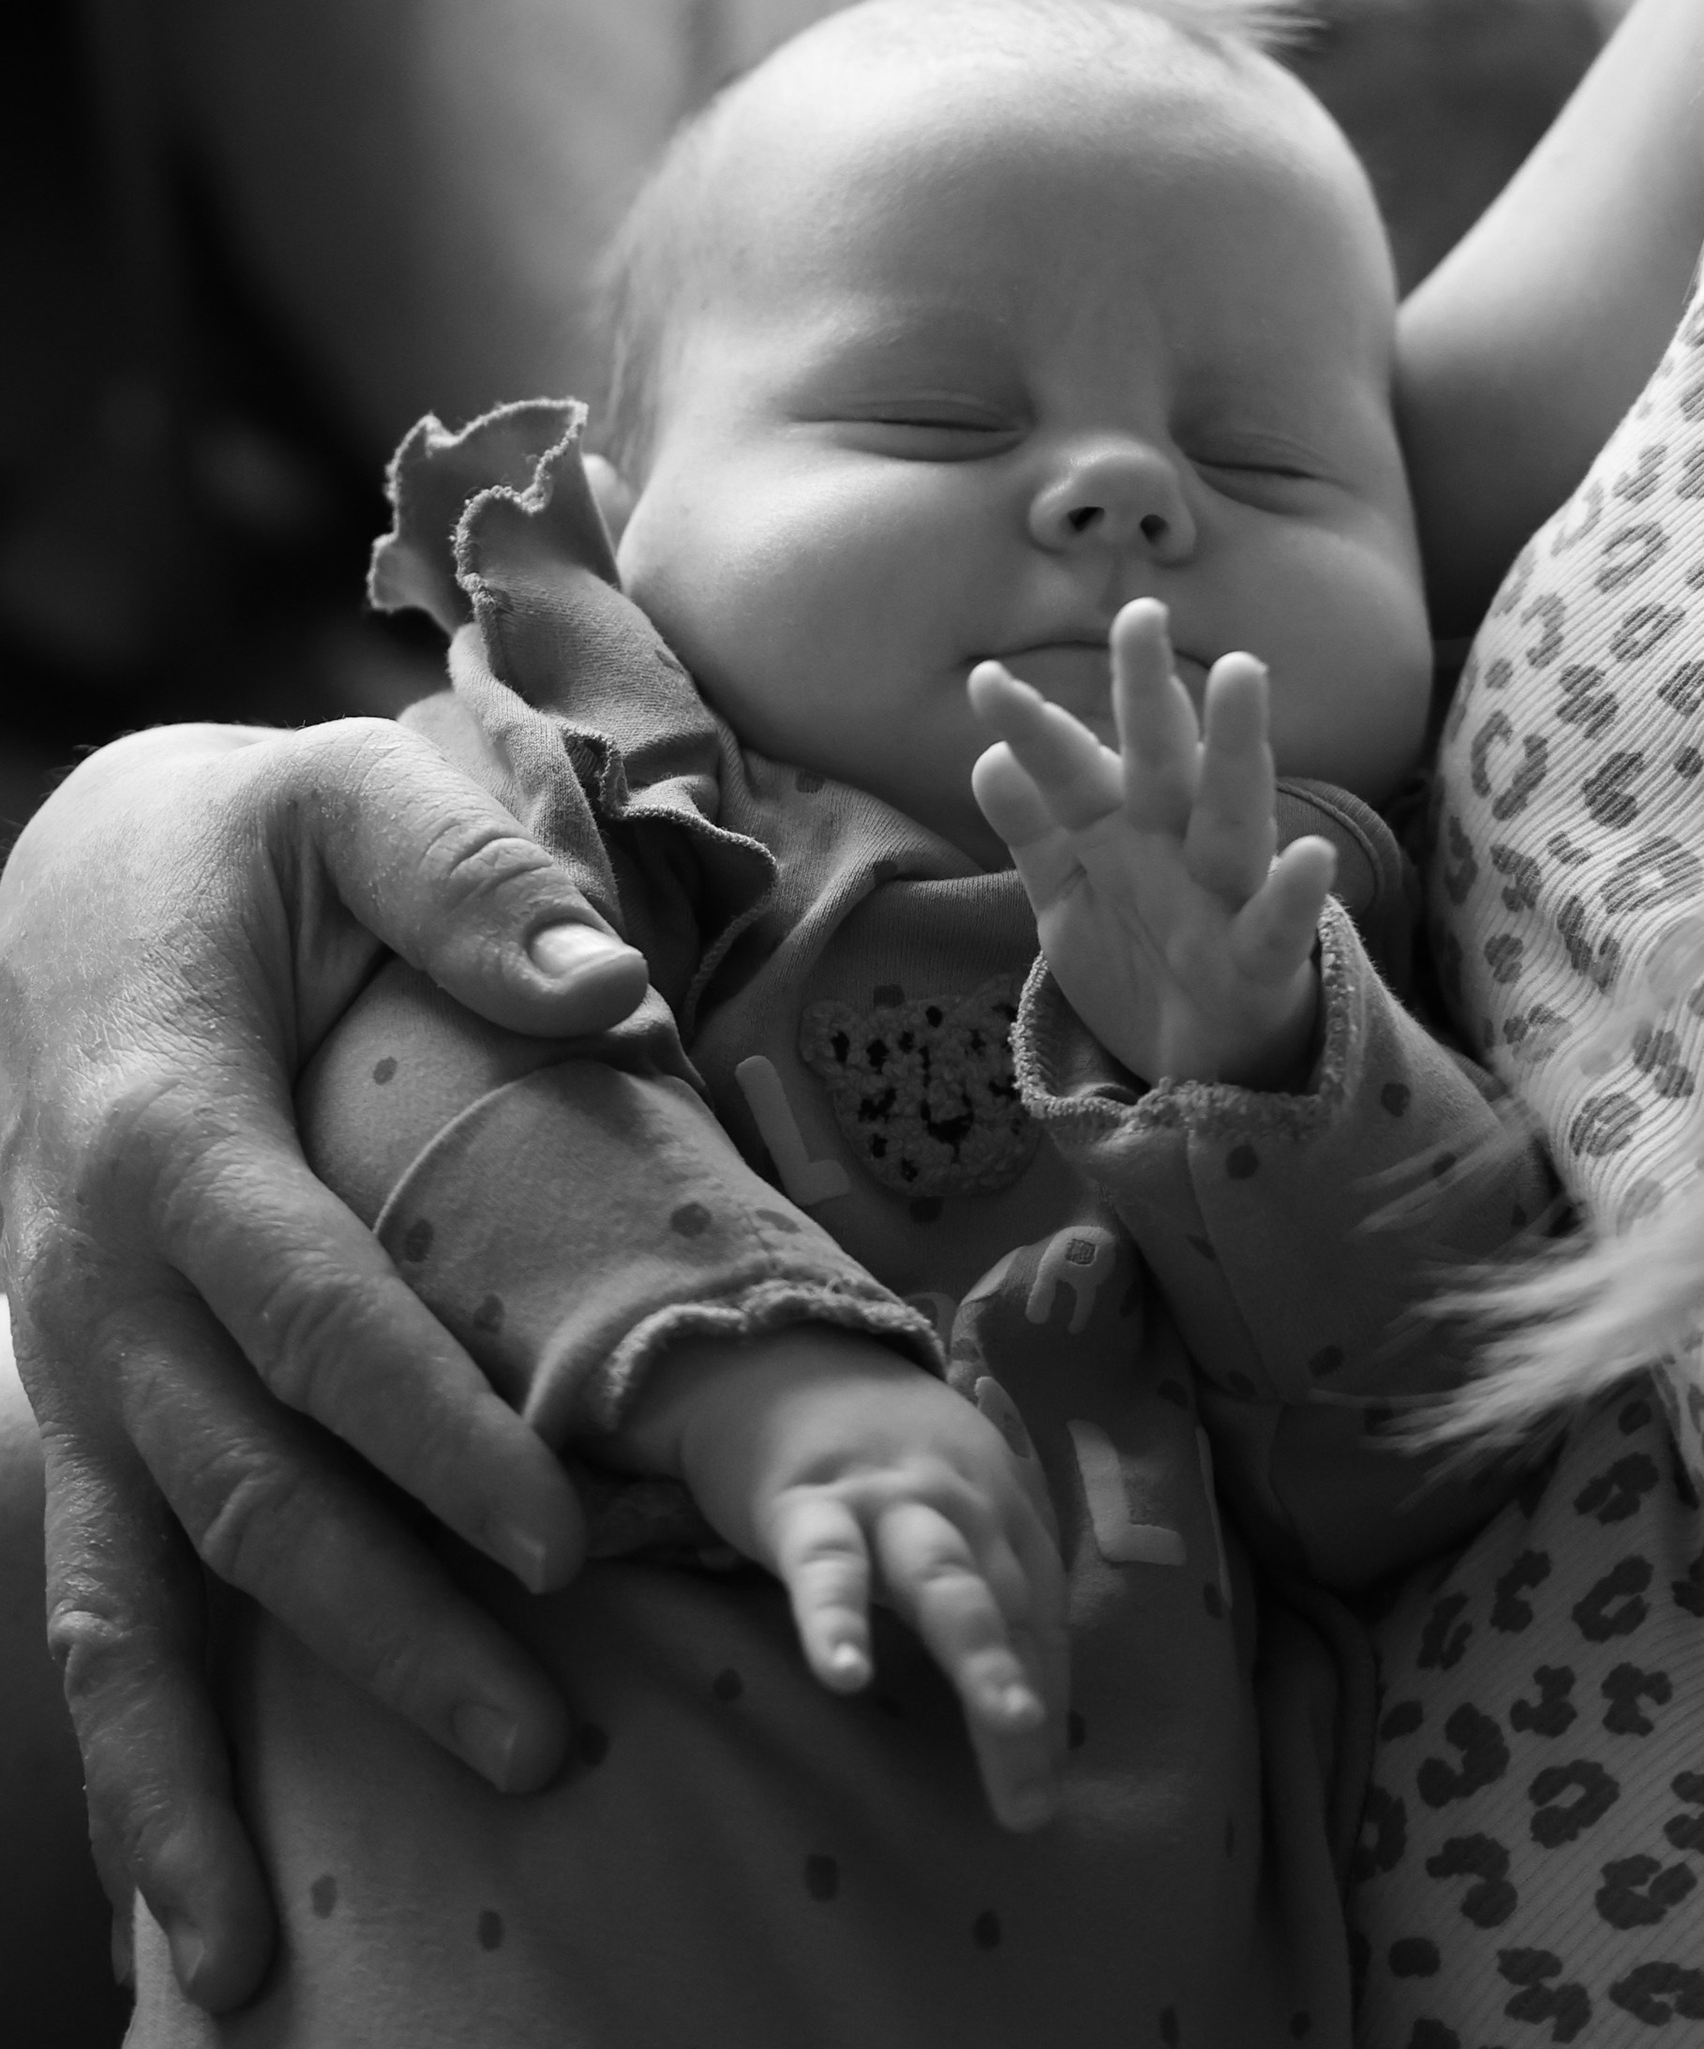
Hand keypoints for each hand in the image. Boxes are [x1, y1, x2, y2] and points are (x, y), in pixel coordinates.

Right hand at [0, 715, 651, 2009]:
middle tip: (551, 1735)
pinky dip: (128, 1752)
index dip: (427, 1428)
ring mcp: (69, 1359)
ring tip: (283, 1941)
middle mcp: (96, 1272)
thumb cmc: (245, 838)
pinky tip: (188, 1900)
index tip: (559, 1534)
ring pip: (140, 1581)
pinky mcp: (77, 1408)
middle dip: (390, 1620)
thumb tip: (608, 989)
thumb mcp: (349, 796)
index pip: (310, 1310)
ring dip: (223, 1752)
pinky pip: (91, 1596)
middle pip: (241, 1480)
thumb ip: (473, 881)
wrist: (77, 880)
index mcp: (168, 1125)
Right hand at [623, 1330, 1066, 1831]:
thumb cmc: (877, 1454)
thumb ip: (984, 1575)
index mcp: (1002, 1506)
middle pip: (1011, 1609)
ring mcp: (888, 1497)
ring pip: (945, 1580)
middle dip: (1031, 1700)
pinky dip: (836, 1619)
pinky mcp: (808, 1502)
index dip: (1049, 1698)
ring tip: (1009, 1723)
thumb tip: (1022, 1699)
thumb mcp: (950, 1498)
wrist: (781, 1352)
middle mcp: (962, 1499)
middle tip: (1039, 1797)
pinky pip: (826, 1567)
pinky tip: (846, 1676)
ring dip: (982, 1651)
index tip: (1048, 1787)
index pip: (1041, 1614)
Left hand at [969, 600, 1334, 1088]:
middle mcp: (1178, 844)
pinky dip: (1296, 892)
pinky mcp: (1264, 960)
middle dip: (1149, 692)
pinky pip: (1281, 924)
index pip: (1075, 768)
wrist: (1208, 1063)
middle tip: (1140, 614)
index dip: (1033, 730)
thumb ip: (1036, 829)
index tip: (986, 680)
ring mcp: (1225, 896)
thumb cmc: (1142, 955)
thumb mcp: (1070, 895)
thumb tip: (989, 756)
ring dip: (1237, 748)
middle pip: (1162, 762)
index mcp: (1124, 827)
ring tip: (1240, 672)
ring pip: (1232, 816)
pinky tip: (1312, 856)